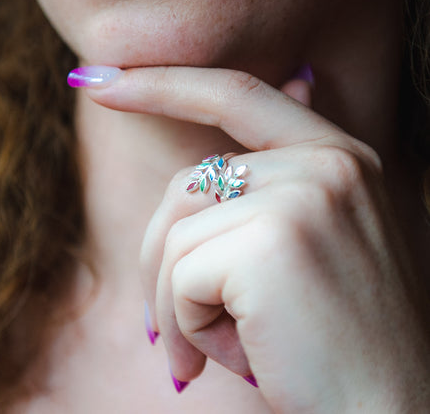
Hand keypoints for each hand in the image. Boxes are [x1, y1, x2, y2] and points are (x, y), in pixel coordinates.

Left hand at [79, 66, 429, 411]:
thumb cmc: (334, 339)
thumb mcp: (311, 247)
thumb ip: (273, 187)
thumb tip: (241, 137)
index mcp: (338, 157)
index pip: (236, 93)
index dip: (162, 82)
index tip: (98, 79)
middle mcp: (328, 164)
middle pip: (188, 184)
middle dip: (161, 256)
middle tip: (170, 327)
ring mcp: (304, 196)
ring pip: (176, 231)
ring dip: (176, 301)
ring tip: (210, 350)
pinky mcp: (273, 242)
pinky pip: (181, 271)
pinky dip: (186, 324)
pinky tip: (233, 358)